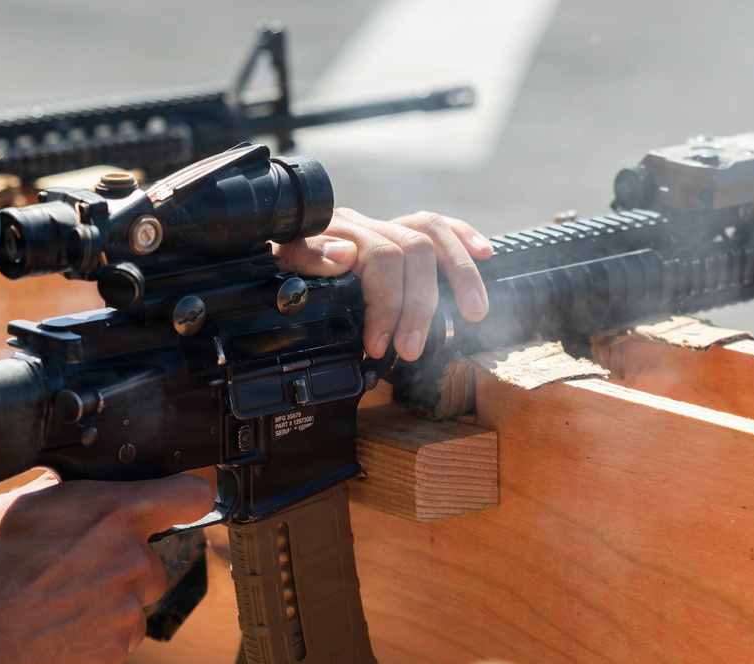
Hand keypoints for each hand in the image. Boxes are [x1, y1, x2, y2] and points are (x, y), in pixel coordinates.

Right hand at [0, 472, 213, 663]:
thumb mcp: (17, 508)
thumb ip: (70, 494)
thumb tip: (87, 487)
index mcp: (114, 515)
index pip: (191, 494)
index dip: (186, 493)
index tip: (181, 498)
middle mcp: (132, 562)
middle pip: (152, 558)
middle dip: (123, 561)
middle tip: (73, 568)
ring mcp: (127, 613)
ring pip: (133, 600)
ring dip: (107, 600)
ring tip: (54, 602)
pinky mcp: (116, 653)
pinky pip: (117, 636)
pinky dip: (94, 634)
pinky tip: (56, 628)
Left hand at [273, 208, 492, 360]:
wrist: (268, 248)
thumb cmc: (276, 269)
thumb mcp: (276, 266)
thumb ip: (304, 256)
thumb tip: (345, 255)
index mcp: (336, 233)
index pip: (381, 259)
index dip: (387, 304)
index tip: (378, 345)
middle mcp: (363, 225)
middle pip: (414, 251)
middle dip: (419, 305)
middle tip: (412, 350)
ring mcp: (381, 226)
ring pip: (433, 235)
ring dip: (460, 274)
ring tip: (474, 315)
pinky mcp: (394, 231)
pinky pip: (436, 224)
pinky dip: (462, 237)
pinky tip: (485, 253)